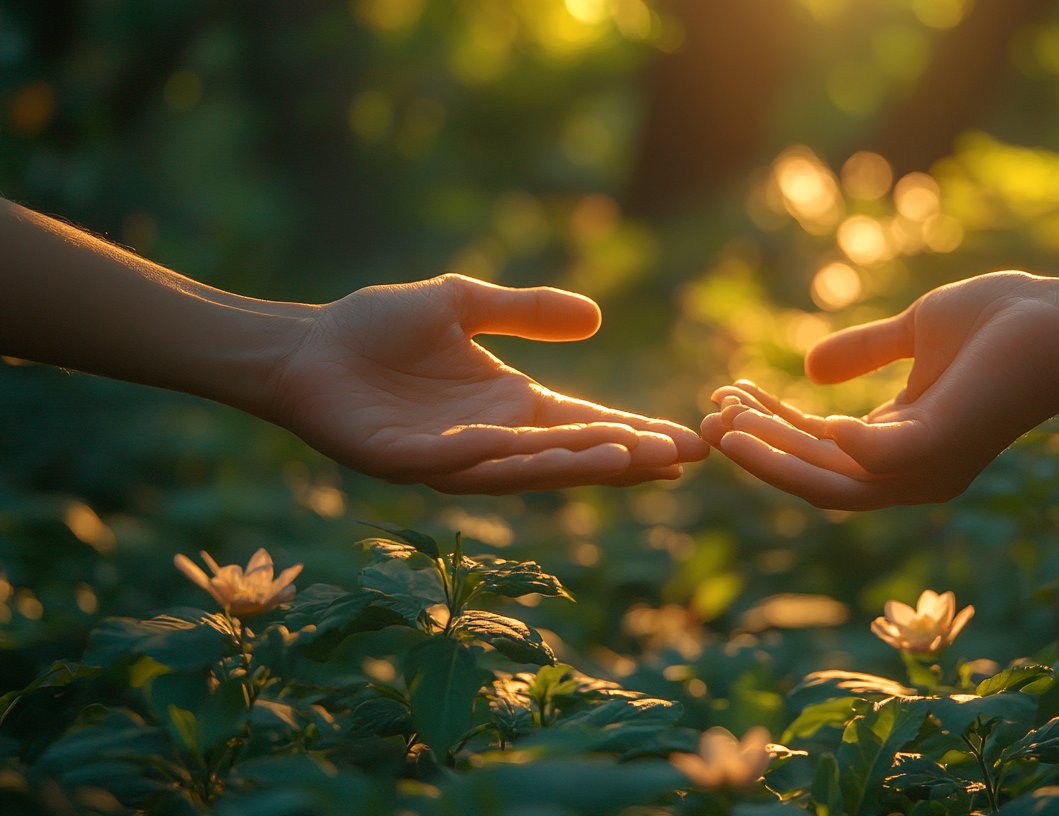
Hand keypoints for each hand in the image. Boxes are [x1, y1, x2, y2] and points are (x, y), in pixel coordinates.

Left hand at [268, 274, 706, 493]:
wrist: (302, 346)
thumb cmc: (376, 327)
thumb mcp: (464, 305)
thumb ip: (527, 311)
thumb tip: (595, 318)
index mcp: (509, 407)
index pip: (587, 424)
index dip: (637, 431)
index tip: (691, 438)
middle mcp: (490, 441)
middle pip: (571, 454)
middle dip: (628, 457)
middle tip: (687, 457)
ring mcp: (451, 458)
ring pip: (527, 467)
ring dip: (580, 465)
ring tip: (635, 458)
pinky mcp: (406, 463)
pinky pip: (464, 463)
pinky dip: (505, 458)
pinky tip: (544, 449)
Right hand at [701, 272, 1058, 509]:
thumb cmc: (1005, 324)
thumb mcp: (916, 333)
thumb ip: (866, 353)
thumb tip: (809, 365)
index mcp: (903, 448)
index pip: (821, 453)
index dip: (770, 431)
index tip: (727, 396)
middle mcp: (912, 472)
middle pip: (816, 477)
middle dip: (758, 450)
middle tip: (710, 415)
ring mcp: (929, 466)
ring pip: (831, 480)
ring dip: (775, 452)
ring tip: (728, 419)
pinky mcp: (943, 446)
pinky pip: (874, 459)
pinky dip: (834, 446)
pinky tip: (808, 416)